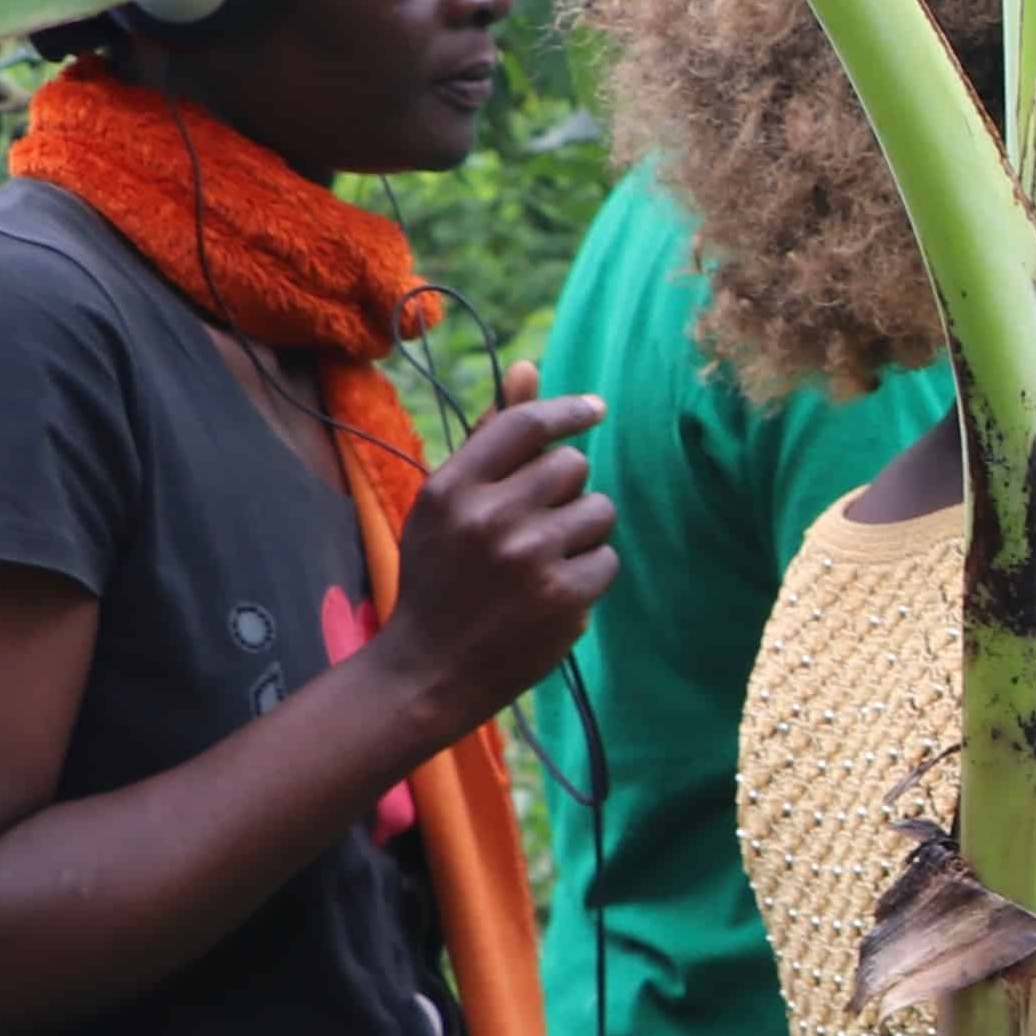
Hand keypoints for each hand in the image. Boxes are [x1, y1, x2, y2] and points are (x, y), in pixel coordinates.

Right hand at [370, 370, 616, 726]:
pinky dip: (588, 573)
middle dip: (566, 490)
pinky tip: (551, 593)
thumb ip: (491, 437)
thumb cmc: (441, 576)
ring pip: (598, 510)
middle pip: (572, 466)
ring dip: (581, 531)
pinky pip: (606, 558)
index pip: (527, 425)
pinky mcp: (563, 596)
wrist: (429, 668)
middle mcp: (489, 516)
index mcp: (452, 488)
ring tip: (541, 560)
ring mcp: (529, 558)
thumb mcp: (447, 504)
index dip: (568, 410)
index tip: (595, 410)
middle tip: (534, 524)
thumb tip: (529, 367)